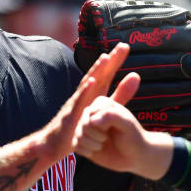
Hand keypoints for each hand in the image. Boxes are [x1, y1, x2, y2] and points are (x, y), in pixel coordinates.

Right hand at [42, 43, 136, 158]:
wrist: (54, 144)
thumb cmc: (80, 126)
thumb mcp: (106, 107)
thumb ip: (120, 95)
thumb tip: (136, 76)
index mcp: (94, 93)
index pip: (106, 74)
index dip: (115, 61)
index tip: (125, 46)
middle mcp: (84, 95)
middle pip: (98, 75)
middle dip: (109, 61)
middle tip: (122, 46)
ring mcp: (76, 103)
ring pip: (87, 84)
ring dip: (96, 71)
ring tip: (105, 58)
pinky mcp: (70, 115)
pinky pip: (78, 102)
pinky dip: (84, 91)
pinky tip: (91, 82)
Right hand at [72, 87, 173, 179]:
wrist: (135, 156)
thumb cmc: (133, 138)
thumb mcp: (127, 125)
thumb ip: (112, 117)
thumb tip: (93, 120)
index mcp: (102, 104)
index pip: (89, 113)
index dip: (100, 126)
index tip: (114, 128)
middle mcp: (91, 114)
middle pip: (82, 125)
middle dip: (96, 136)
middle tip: (107, 138)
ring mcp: (86, 128)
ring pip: (78, 136)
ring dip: (92, 144)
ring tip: (102, 144)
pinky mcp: (83, 141)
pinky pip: (75, 145)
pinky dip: (86, 151)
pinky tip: (96, 151)